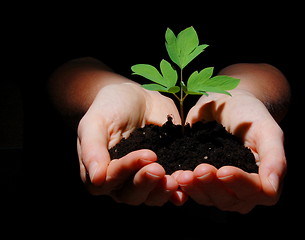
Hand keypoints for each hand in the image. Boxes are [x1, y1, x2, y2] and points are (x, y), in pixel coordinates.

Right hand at [77, 82, 183, 205]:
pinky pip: (171, 190)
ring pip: (152, 197)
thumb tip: (96, 179)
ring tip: (175, 179)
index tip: (146, 154)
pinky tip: (186, 185)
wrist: (137, 98)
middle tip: (159, 168)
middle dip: (146, 183)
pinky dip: (178, 192)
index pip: (111, 181)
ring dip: (163, 192)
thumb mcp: (95, 122)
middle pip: (132, 195)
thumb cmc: (111, 108)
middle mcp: (122, 182)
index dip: (127, 170)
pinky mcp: (164, 175)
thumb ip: (93, 149)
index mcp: (100, 172)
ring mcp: (144, 180)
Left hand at [175, 90, 286, 212]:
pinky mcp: (202, 183)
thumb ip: (275, 158)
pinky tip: (175, 177)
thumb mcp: (266, 129)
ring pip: (210, 199)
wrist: (226, 103)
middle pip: (230, 199)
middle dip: (213, 186)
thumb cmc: (250, 114)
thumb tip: (272, 188)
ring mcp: (221, 188)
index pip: (257, 191)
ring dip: (195, 189)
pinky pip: (192, 192)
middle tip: (199, 169)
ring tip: (183, 175)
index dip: (240, 183)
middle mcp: (244, 190)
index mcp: (265, 179)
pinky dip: (183, 188)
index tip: (223, 170)